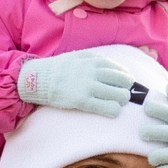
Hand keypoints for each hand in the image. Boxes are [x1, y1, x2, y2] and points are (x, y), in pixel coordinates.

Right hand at [17, 49, 135, 116]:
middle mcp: (93, 73)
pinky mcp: (82, 101)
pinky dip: (113, 110)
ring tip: (118, 102)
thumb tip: (112, 68)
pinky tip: (113, 111)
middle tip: (124, 93)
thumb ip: (95, 60)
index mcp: (94, 61)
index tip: (126, 82)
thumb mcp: (79, 57)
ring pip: (118, 95)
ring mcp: (88, 87)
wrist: (40, 79)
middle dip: (126, 88)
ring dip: (122, 99)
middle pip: (123, 81)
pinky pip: (105, 107)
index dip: (125, 77)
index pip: (119, 69)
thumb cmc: (60, 68)